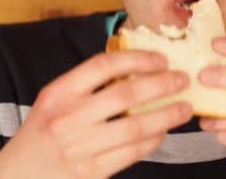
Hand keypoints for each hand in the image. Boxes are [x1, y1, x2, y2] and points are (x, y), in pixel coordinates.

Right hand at [0, 51, 192, 178]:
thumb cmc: (40, 136)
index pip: (103, 65)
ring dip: (167, 116)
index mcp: (59, 93)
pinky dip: (153, 140)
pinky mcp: (91, 173)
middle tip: (183, 80)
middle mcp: (68, 118)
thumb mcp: (53, 103)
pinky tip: (163, 132)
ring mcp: (79, 148)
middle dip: (162, 84)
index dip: (137, 58)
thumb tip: (137, 70)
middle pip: (126, 94)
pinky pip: (132, 153)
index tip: (161, 58)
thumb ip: (86, 87)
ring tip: (185, 108)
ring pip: (136, 127)